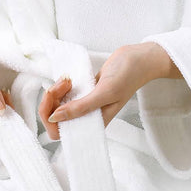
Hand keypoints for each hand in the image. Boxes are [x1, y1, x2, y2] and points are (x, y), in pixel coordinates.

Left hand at [38, 43, 173, 140]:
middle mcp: (87, 115)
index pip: (60, 131)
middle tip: (62, 83)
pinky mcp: (86, 90)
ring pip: (59, 104)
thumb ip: (81, 107)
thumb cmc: (128, 76)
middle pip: (56, 117)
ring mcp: (86, 102)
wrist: (139, 58)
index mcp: (93, 122)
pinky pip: (65, 94)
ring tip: (67, 79)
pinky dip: (62, 86)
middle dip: (51, 100)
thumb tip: (55, 118)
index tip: (55, 98)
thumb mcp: (105, 92)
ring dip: (57, 91)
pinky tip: (68, 78)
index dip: (51, 116)